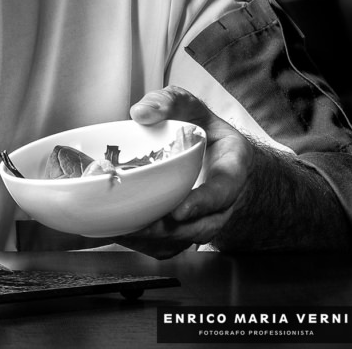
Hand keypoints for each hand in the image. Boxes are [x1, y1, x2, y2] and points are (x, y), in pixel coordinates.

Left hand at [111, 86, 254, 258]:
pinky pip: (169, 247)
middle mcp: (223, 202)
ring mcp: (206, 220)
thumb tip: (140, 112)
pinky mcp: (186, 231)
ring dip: (153, 240)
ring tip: (122, 231)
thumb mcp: (191, 107)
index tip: (179, 210)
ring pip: (183, 241)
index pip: (223, 191)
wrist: (218, 154)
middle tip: (136, 225)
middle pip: (201, 226)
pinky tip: (119, 234)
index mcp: (232, 169)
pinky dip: (145, 245)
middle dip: (168, 229)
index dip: (203, 203)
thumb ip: (169, 103)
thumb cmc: (203, 130)